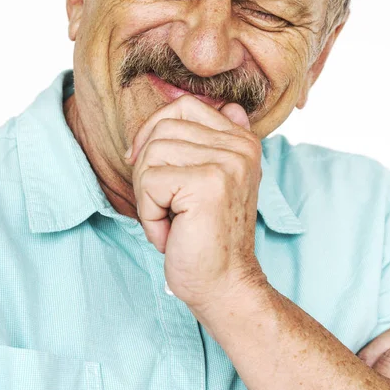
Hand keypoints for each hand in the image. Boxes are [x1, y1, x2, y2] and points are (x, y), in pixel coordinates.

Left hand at [125, 94, 265, 311]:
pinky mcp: (209, 184)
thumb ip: (213, 140)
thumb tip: (226, 105)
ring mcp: (228, 163)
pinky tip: (170, 234)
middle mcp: (240, 145)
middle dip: (147, 169)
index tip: (149, 167)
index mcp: (242, 139)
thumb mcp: (212, 180)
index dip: (154, 132)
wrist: (224, 284)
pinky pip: (149, 182)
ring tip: (169, 220)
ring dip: (147, 195)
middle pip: (162, 129)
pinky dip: (149, 214)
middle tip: (162, 204)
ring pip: (151, 154)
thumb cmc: (206, 233)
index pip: (183, 106)